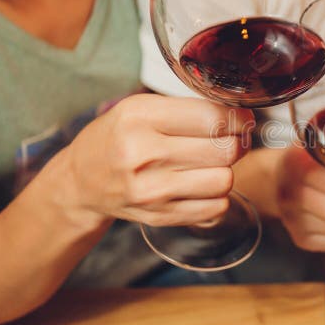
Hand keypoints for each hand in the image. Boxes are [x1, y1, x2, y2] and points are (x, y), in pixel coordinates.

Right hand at [59, 94, 252, 226]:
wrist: (81, 181)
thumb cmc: (117, 138)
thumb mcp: (141, 108)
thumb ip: (188, 109)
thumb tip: (240, 117)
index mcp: (140, 117)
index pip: (212, 118)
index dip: (238, 119)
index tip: (243, 119)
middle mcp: (144, 153)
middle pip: (225, 150)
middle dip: (235, 143)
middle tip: (228, 140)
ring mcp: (151, 190)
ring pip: (224, 180)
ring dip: (225, 171)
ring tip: (209, 163)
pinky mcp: (160, 216)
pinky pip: (216, 207)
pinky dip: (216, 196)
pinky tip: (200, 185)